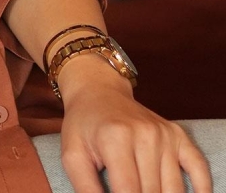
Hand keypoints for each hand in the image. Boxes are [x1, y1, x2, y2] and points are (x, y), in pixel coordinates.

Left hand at [58, 61, 211, 192]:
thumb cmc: (84, 125)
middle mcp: (145, 135)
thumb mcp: (73, 156)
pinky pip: (198, 168)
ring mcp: (164, 134)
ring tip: (144, 190)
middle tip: (127, 192)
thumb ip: (86, 189)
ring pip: (174, 190)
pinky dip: (200, 190)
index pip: (129, 192)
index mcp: (116, 139)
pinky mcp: (178, 135)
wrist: (99, 92)